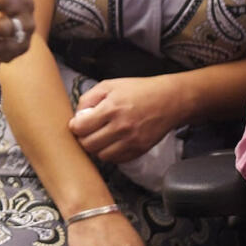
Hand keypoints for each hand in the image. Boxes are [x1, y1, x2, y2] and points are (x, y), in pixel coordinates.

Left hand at [68, 76, 182, 162]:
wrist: (170, 100)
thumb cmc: (139, 90)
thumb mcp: (109, 85)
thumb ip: (88, 99)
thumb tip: (77, 116)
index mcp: (111, 108)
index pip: (81, 128)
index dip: (75, 127)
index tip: (77, 124)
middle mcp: (121, 127)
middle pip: (89, 145)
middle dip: (83, 139)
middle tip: (86, 132)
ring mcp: (131, 141)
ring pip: (101, 156)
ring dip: (96, 148)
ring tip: (99, 138)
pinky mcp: (140, 150)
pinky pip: (117, 160)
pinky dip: (110, 153)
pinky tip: (112, 142)